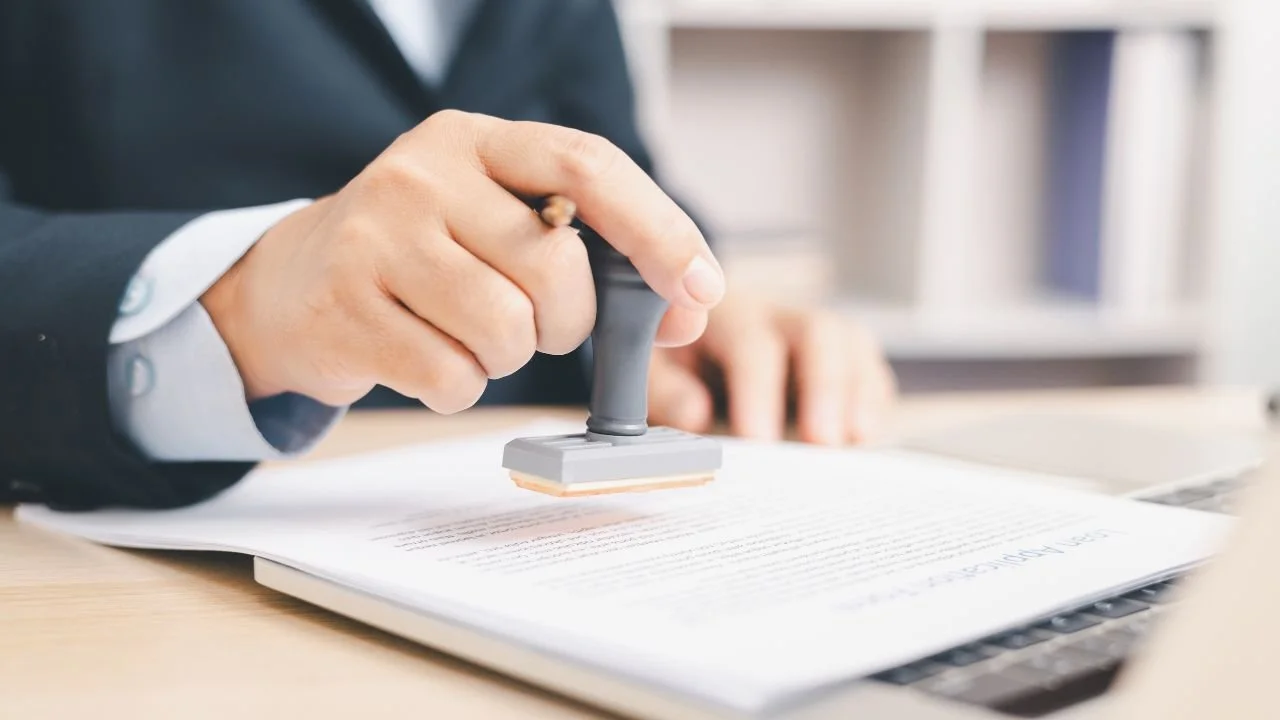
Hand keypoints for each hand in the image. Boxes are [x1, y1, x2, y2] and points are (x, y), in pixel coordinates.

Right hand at [200, 110, 723, 409]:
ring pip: (506, 330)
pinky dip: (458, 388)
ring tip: (470, 336)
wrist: (291, 285)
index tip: (701, 287)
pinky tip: (423, 356)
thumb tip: (691, 311)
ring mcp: (374, 238)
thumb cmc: (423, 259)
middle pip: (554, 268)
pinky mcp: (344, 308)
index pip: (588, 165)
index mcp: (474, 141)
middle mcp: (422, 175)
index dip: (658, 229)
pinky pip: (453, 379)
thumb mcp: (499, 227)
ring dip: (507, 358)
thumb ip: (594, 257)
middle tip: (538, 326)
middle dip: (568, 323)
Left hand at [647, 294, 895, 443]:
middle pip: (819, 332)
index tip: (759, 439)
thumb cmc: (668, 355)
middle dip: (826, 386)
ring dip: (857, 391)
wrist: (683, 330)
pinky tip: (865, 436)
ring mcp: (812, 334)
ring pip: (851, 344)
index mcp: (726, 313)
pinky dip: (872, 399)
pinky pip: (867, 367)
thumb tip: (695, 415)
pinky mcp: (838, 357)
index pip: (752, 343)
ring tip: (854, 440)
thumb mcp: (649, 368)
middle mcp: (777, 316)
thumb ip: (667, 390)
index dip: (759, 389)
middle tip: (823, 441)